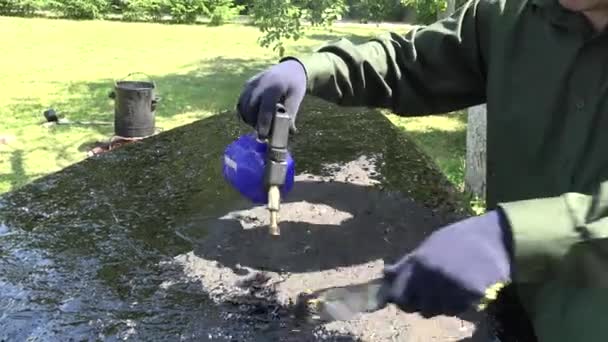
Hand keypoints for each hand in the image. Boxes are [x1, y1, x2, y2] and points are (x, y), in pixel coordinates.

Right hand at [236, 59, 306, 138]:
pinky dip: (244, 113)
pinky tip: (252, 119)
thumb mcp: (297, 97)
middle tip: (263, 134)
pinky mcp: (247, 85)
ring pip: (243, 106)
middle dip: (255, 123)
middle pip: (251, 108)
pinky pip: (241, 102)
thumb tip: (289, 132)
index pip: (266, 107)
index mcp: (274, 86)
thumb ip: (291, 113)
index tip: (263, 136)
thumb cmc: (294, 84)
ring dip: (249, 119)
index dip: (263, 122)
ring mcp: (251, 83)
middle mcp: (260, 84)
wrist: (289, 67)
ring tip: (259, 125)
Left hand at [380, 210, 513, 317]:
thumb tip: (385, 275)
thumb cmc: (460, 239)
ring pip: (437, 311)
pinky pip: (457, 310)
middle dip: (419, 304)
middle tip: (431, 294)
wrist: (495, 237)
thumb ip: (407, 263)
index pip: (398, 295)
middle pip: (416, 308)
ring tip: (450, 287)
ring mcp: (451, 286)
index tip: (404, 298)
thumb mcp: (429, 245)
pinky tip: (464, 289)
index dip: (400, 299)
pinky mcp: (470, 295)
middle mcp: (431, 276)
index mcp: (419, 261)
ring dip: (440, 305)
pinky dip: (459, 305)